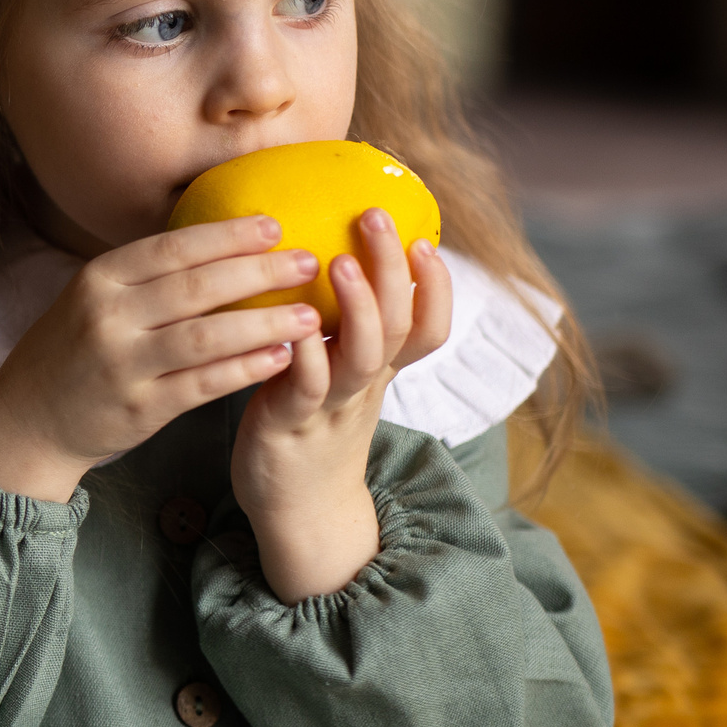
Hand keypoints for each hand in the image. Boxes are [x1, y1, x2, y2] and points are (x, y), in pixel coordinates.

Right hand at [0, 217, 324, 504]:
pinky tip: (281, 358)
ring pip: (207, 337)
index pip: (173, 249)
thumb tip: (225, 242)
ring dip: (264, 324)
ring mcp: (122, 364)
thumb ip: (149, 275)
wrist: (29, 417)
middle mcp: (108, 317)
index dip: (227, 236)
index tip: (275, 226)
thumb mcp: (96, 298)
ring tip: (310, 314)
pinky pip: (203, 383)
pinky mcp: (139, 407)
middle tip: (308, 262)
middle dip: (259, 272)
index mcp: (100, 279)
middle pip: (196, 287)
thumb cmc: (76, 349)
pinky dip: (245, 369)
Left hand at [233, 210, 453, 601]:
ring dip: (358, 307)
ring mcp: (332, 405)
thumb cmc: (311, 427)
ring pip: (362, 356)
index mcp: (379, 369)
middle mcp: (364, 384)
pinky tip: (289, 324)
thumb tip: (329, 253)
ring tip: (340, 263)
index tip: (425, 238)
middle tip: (377, 216)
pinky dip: (302, 354)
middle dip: (394, 269)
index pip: (429, 327)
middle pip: (400, 325)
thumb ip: (344, 328)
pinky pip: (303, 387)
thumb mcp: (340, 376)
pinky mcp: (290, 424)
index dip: (436, 286)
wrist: (297, 510)